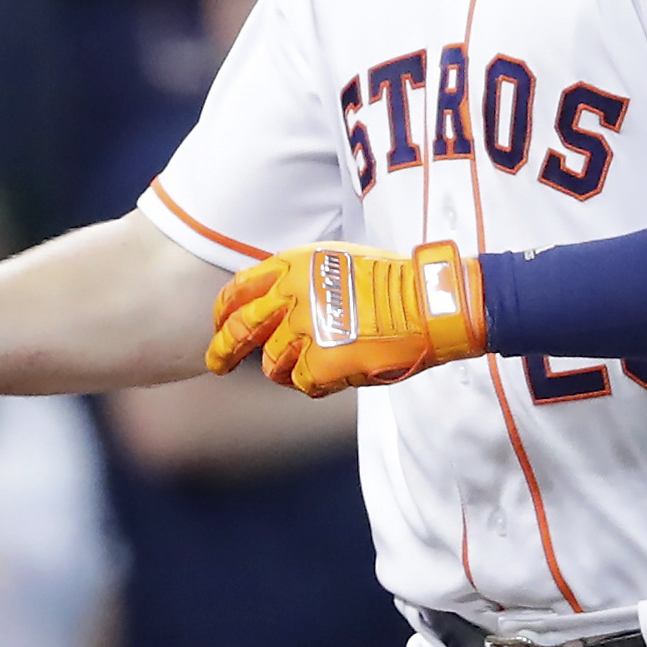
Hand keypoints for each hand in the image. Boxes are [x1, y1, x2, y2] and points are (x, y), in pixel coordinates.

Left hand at [208, 240, 487, 396]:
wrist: (429, 304)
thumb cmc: (394, 283)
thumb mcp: (338, 261)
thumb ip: (302, 280)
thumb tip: (276, 304)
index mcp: (293, 265)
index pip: (239, 290)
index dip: (223, 312)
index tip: (219, 324)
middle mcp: (291, 295)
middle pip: (238, 330)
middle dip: (222, 351)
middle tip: (217, 365)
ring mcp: (304, 330)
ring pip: (272, 365)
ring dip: (288, 370)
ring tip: (317, 364)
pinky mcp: (320, 362)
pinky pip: (302, 384)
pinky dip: (317, 384)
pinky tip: (338, 373)